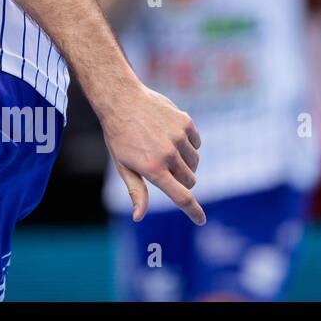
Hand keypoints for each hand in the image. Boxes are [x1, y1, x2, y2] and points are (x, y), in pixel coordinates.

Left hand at [98, 80, 204, 224]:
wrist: (120, 100)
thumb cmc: (119, 136)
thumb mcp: (123, 166)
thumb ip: (136, 192)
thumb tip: (138, 217)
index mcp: (153, 169)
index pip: (182, 197)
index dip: (193, 211)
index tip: (201, 220)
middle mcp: (169, 155)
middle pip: (190, 181)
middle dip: (181, 180)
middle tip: (163, 168)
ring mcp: (179, 137)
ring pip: (194, 163)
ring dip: (185, 162)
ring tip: (163, 149)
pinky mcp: (185, 123)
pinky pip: (196, 143)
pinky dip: (188, 144)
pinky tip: (169, 135)